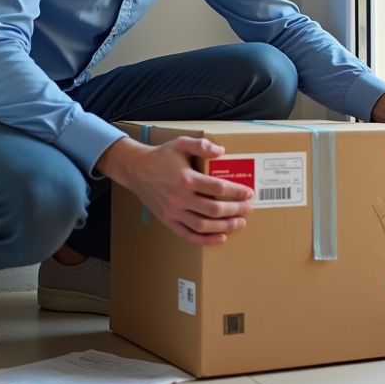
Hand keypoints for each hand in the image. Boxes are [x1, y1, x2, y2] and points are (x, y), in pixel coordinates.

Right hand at [95, 135, 253, 244]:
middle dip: (235, 210)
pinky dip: (205, 240)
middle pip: (214, 209)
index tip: (248, 193)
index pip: (218, 188)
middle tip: (248, 208)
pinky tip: (220, 237)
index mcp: (186, 178)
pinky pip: (188, 235)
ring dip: (224, 226)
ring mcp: (173, 212)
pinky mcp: (168, 220)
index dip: (236, 192)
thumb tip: (221, 151)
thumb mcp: (181, 143)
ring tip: (239, 223)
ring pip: (203, 225)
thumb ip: (202, 145)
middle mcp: (180, 198)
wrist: (136, 169)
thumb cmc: (161, 156)